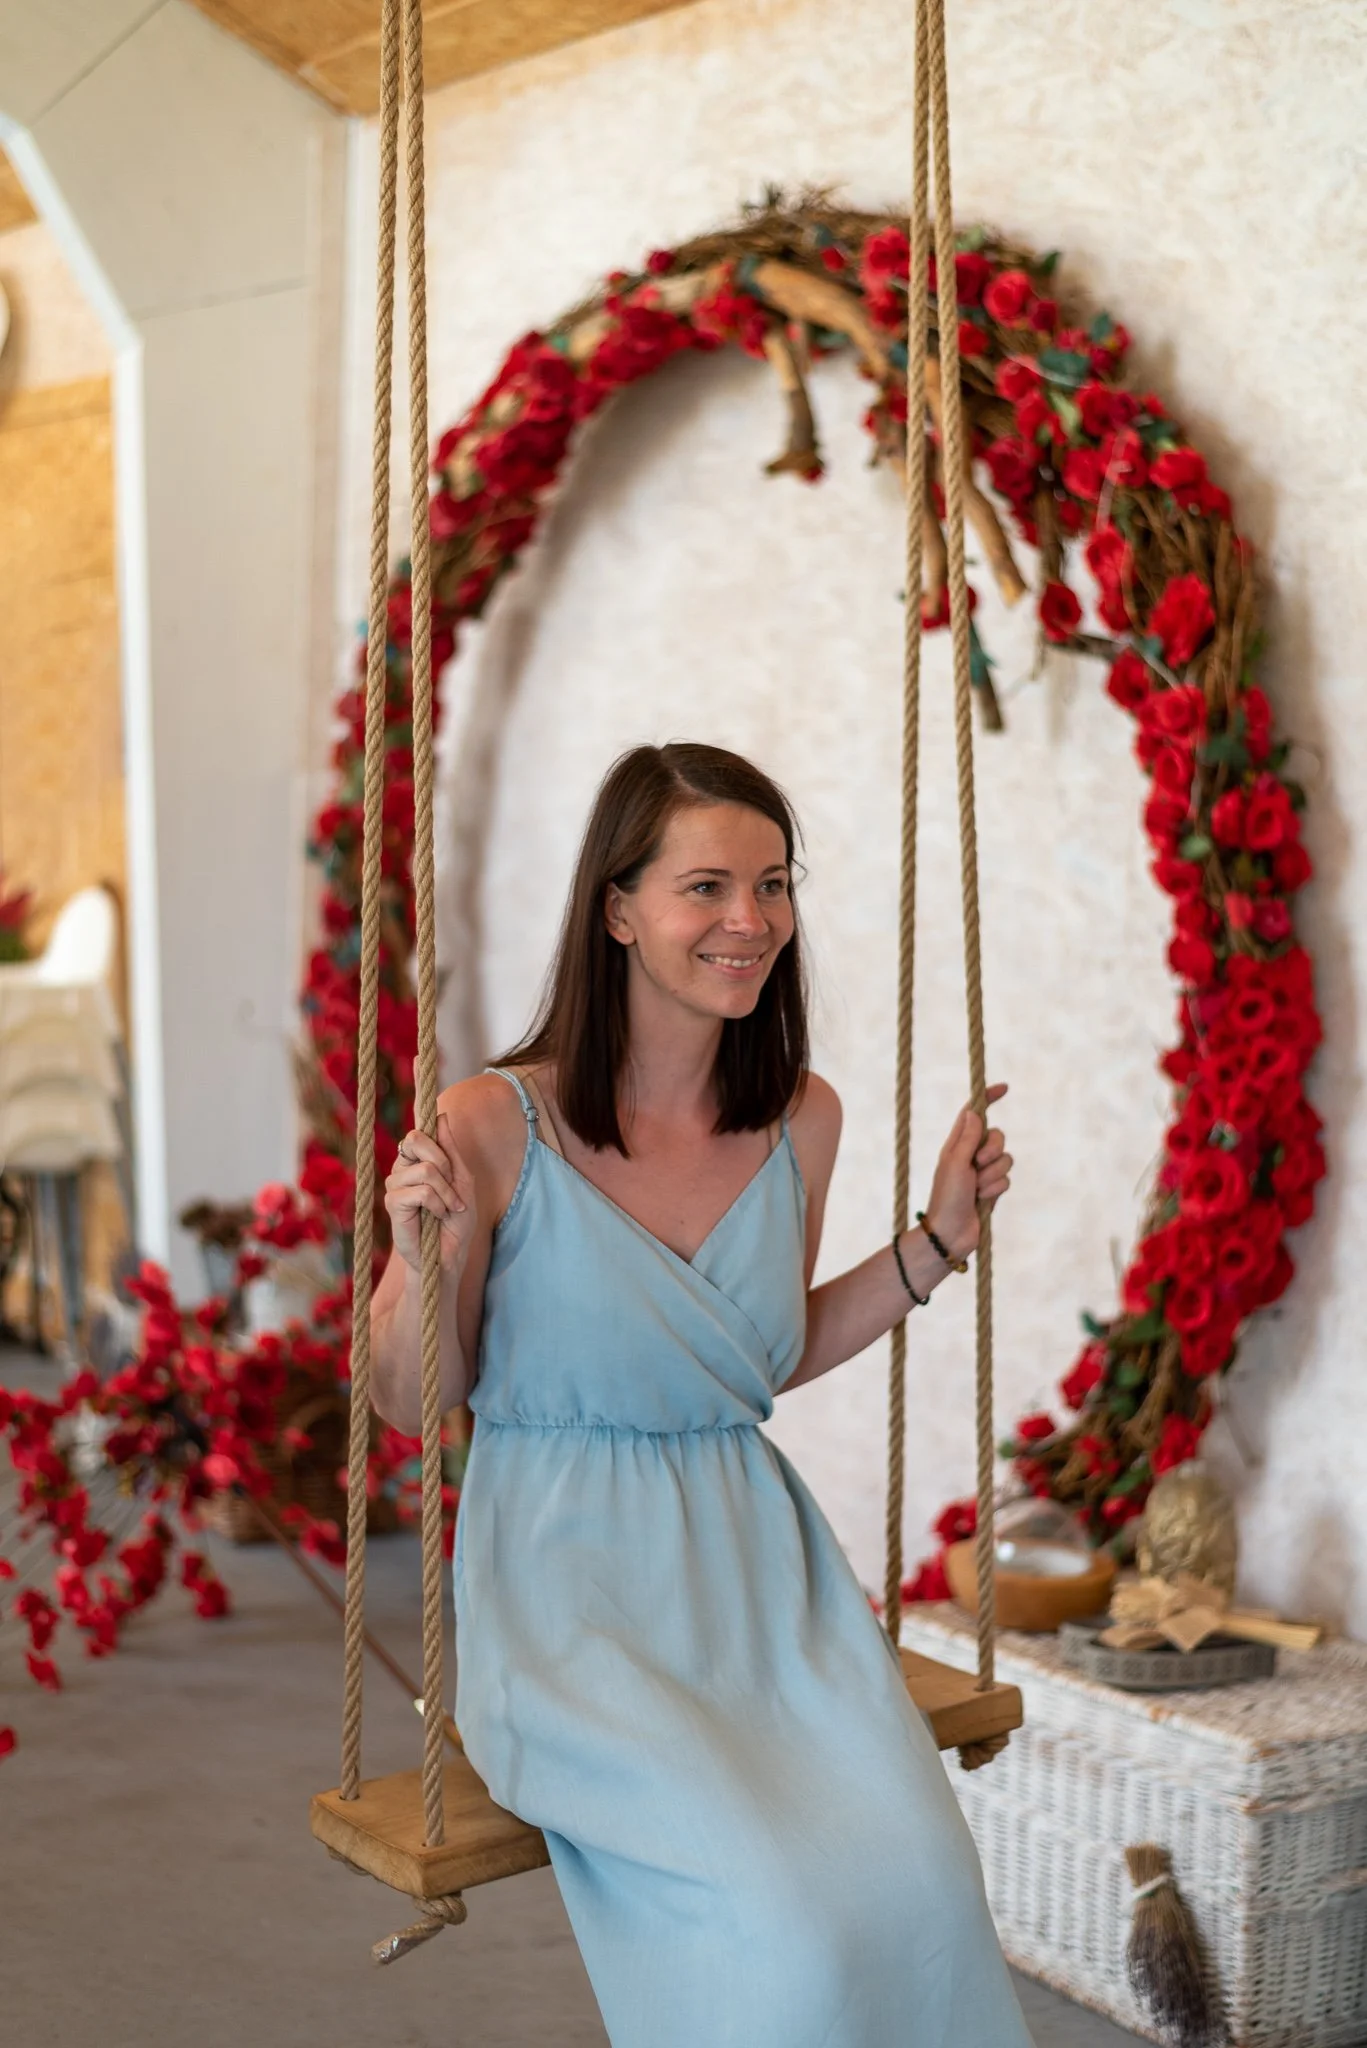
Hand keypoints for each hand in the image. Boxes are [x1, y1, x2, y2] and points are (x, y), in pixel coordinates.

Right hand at [383, 1113, 474, 1277]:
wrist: (448, 1254)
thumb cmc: (456, 1220)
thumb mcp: (462, 1179)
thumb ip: (450, 1148)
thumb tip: (441, 1115)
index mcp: (415, 1160)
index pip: (420, 1132)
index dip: (440, 1147)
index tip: (451, 1170)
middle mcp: (401, 1169)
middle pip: (415, 1139)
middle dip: (444, 1163)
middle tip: (451, 1188)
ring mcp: (394, 1185)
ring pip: (426, 1169)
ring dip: (447, 1192)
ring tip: (447, 1209)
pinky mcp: (392, 1203)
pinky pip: (422, 1191)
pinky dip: (438, 1204)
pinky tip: (437, 1216)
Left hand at [924, 1083, 1012, 1263]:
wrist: (950, 1233)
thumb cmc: (947, 1197)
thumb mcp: (955, 1163)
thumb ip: (967, 1138)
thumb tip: (973, 1111)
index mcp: (957, 1143)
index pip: (974, 1113)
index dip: (987, 1098)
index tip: (1004, 1088)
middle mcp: (971, 1154)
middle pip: (998, 1136)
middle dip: (993, 1150)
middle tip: (977, 1164)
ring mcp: (983, 1172)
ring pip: (1006, 1159)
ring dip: (992, 1175)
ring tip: (976, 1189)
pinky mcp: (993, 1188)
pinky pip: (1006, 1179)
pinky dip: (995, 1189)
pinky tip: (982, 1200)